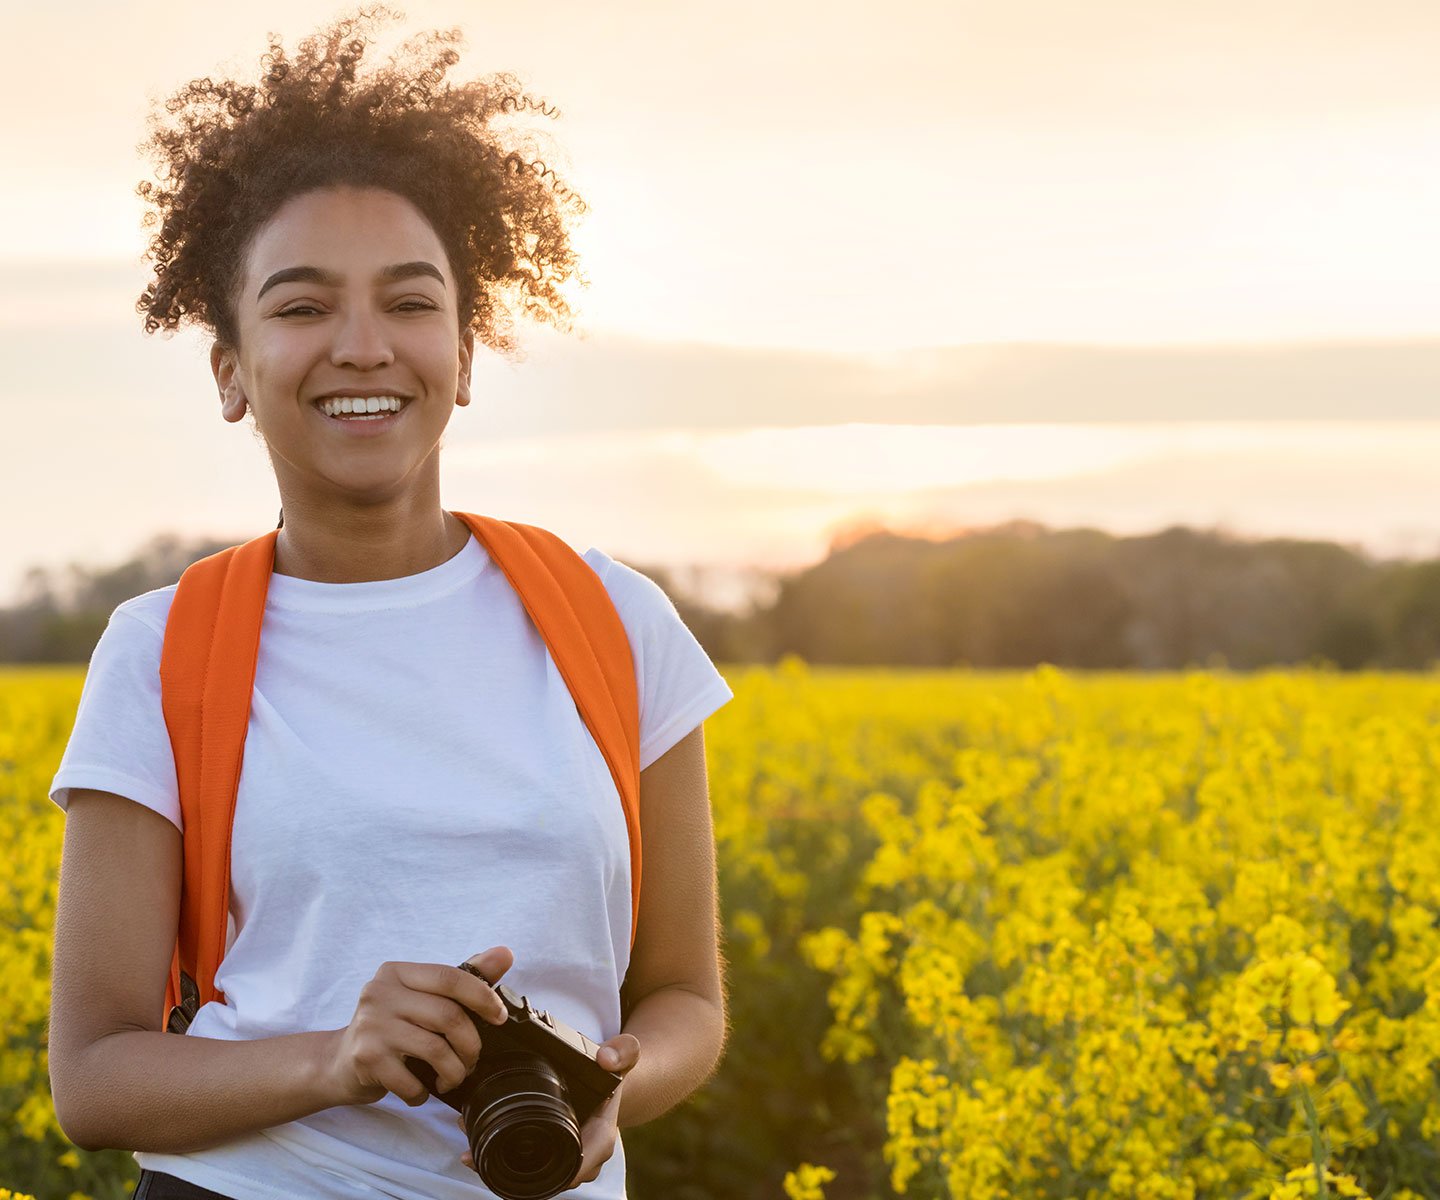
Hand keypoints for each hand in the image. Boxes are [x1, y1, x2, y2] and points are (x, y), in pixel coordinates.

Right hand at [325, 946, 513, 1107]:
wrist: (337, 1063)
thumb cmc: (390, 1027)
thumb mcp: (422, 997)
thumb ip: (463, 977)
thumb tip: (504, 954)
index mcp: (397, 972)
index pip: (450, 977)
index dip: (483, 997)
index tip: (499, 1017)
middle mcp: (379, 993)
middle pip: (448, 1015)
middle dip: (470, 1044)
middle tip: (471, 1059)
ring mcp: (370, 1026)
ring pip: (435, 1049)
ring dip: (454, 1071)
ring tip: (451, 1077)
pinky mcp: (365, 1058)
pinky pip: (412, 1081)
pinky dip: (424, 1092)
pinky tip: (421, 1089)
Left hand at [457, 1032, 641, 1187]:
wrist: (613, 1086)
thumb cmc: (613, 1074)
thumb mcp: (624, 1055)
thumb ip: (623, 1050)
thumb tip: (605, 1059)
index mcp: (600, 1140)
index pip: (573, 1171)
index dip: (540, 1176)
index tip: (505, 1160)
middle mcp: (584, 1160)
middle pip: (545, 1180)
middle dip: (507, 1170)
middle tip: (471, 1154)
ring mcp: (568, 1162)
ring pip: (533, 1177)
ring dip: (501, 1166)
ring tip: (468, 1150)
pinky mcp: (553, 1157)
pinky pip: (529, 1168)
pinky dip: (504, 1160)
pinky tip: (479, 1148)